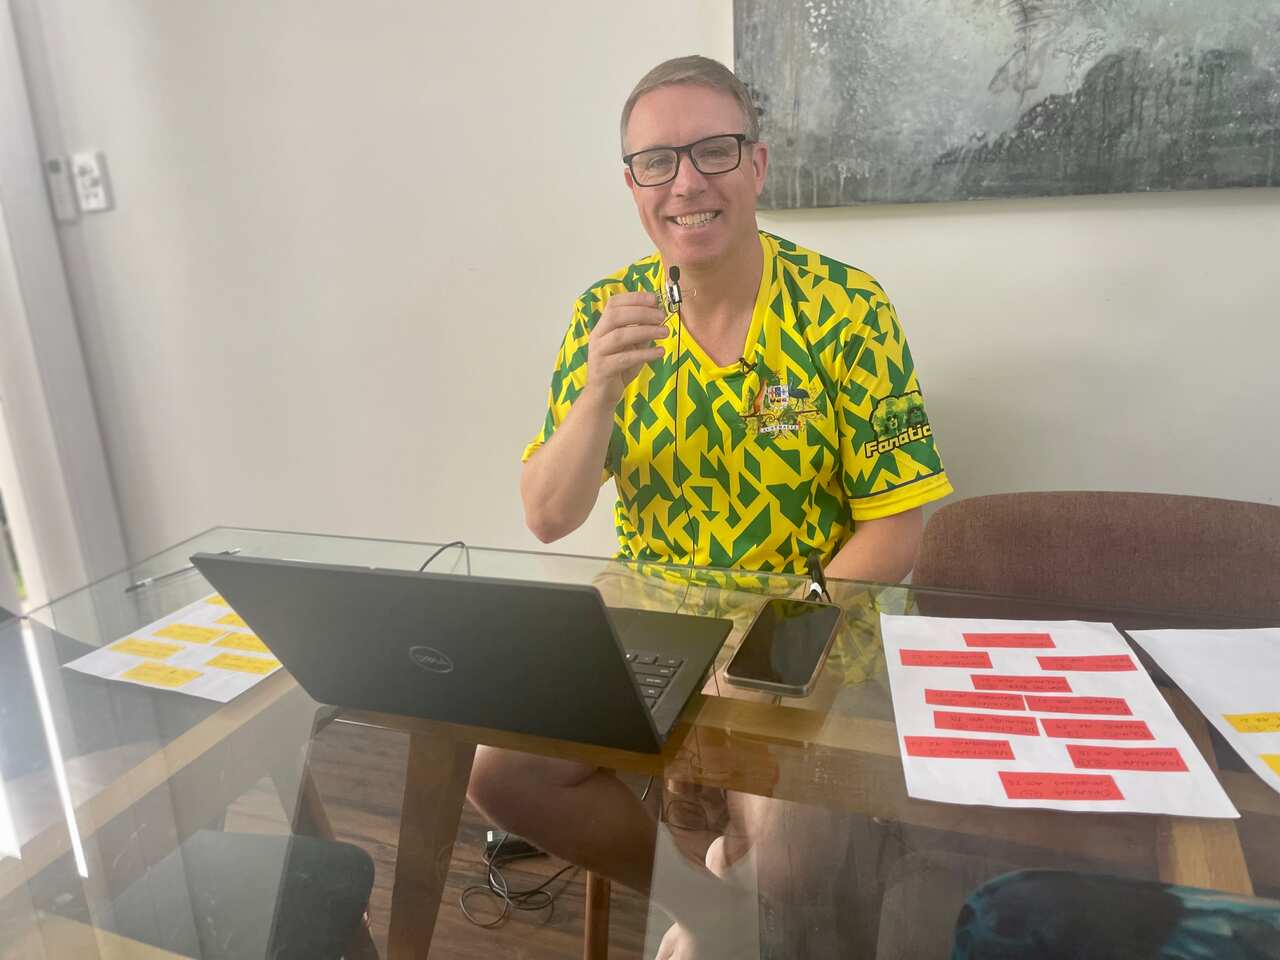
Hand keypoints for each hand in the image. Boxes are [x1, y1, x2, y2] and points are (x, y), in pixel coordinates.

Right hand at [585, 292, 668, 406]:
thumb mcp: (632, 346)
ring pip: (620, 336)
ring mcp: (598, 353)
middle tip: (662, 316)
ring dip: (645, 331)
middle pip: (616, 316)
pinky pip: (625, 358)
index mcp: (603, 326)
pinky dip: (644, 353)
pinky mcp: (603, 369)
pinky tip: (659, 352)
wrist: (602, 395)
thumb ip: (641, 330)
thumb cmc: (618, 367)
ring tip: (665, 332)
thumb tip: (659, 314)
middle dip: (641, 313)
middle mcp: (597, 336)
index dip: (634, 298)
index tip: (655, 299)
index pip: (613, 304)